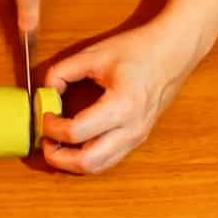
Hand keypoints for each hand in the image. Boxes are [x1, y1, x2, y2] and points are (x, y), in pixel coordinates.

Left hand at [41, 23, 200, 173]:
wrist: (173, 52)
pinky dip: (87, 158)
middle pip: (87, 162)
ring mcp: (137, 137)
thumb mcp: (93, 54)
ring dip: (72, 162)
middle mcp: (131, 129)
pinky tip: (74, 144)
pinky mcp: (138, 138)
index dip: (51, 126)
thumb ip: (62, 71)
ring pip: (98, 167)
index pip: (76, 132)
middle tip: (44, 141)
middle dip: (58, 157)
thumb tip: (46, 92)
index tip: (44, 113)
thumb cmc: (138, 50)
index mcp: (121, 106)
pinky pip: (109, 159)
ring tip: (56, 144)